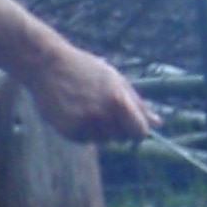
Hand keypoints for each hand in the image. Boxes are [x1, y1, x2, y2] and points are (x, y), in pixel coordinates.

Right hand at [21, 33, 151, 142]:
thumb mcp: (116, 81)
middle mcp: (102, 114)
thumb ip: (138, 104)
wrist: (48, 66)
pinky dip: (81, 130)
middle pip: (120, 138)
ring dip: (97, 129)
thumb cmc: (86, 70)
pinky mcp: (68, 131)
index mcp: (118, 100)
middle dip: (115, 128)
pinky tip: (73, 111)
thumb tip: (158, 123)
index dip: (137, 132)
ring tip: (85, 106)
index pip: (139, 133)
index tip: (132, 128)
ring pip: (101, 140)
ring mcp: (84, 124)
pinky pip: (84, 140)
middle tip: (101, 107)